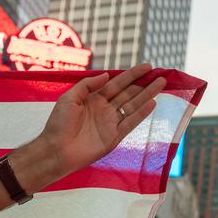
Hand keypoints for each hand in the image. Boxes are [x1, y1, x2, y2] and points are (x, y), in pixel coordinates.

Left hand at [34, 63, 167, 177]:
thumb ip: (87, 85)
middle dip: (144, 84)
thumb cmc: (58, 124)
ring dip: (147, 95)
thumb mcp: (69, 98)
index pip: (116, 83)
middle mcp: (104, 109)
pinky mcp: (114, 137)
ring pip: (133, 106)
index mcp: (94, 99)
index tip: (147, 67)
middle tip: (160, 75)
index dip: (132, 75)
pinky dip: (141, 114)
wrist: (55, 150)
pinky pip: (130, 123)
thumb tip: (107, 75)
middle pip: (128, 94)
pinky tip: (152, 104)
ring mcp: (110, 123)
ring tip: (161, 85)